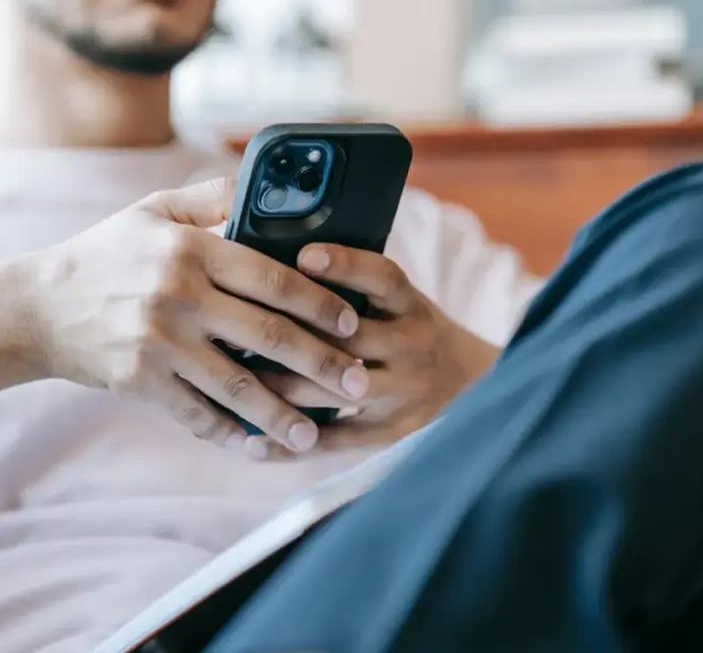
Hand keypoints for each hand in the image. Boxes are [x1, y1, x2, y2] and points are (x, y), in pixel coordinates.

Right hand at [26, 179, 370, 454]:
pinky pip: (196, 414)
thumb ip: (211, 197)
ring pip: (238, 385)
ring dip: (284, 415)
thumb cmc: (104, 254)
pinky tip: (258, 448)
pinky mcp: (139, 381)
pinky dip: (230, 434)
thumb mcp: (152, 211)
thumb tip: (267, 187)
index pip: (274, 278)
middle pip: (269, 336)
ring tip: (316, 435)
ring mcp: (158, 342)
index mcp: (191, 248)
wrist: (36, 307)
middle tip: (361, 385)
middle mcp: (178, 294)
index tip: (353, 323)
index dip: (321, 303)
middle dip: (323, 364)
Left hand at [254, 243, 498, 457]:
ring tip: (229, 381)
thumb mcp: (402, 302)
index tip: (303, 255)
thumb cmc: (412, 332)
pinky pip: (334, 442)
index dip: (345, 264)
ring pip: (331, 392)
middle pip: (346, 340)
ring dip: (276, 388)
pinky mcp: (391, 433)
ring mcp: (403, 394)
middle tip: (231, 327)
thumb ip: (358, 288)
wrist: (473, 386)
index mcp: (413, 306)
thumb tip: (282, 261)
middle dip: (286, 335)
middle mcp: (412, 347)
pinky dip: (290, 446)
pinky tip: (250, 444)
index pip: (383, 278)